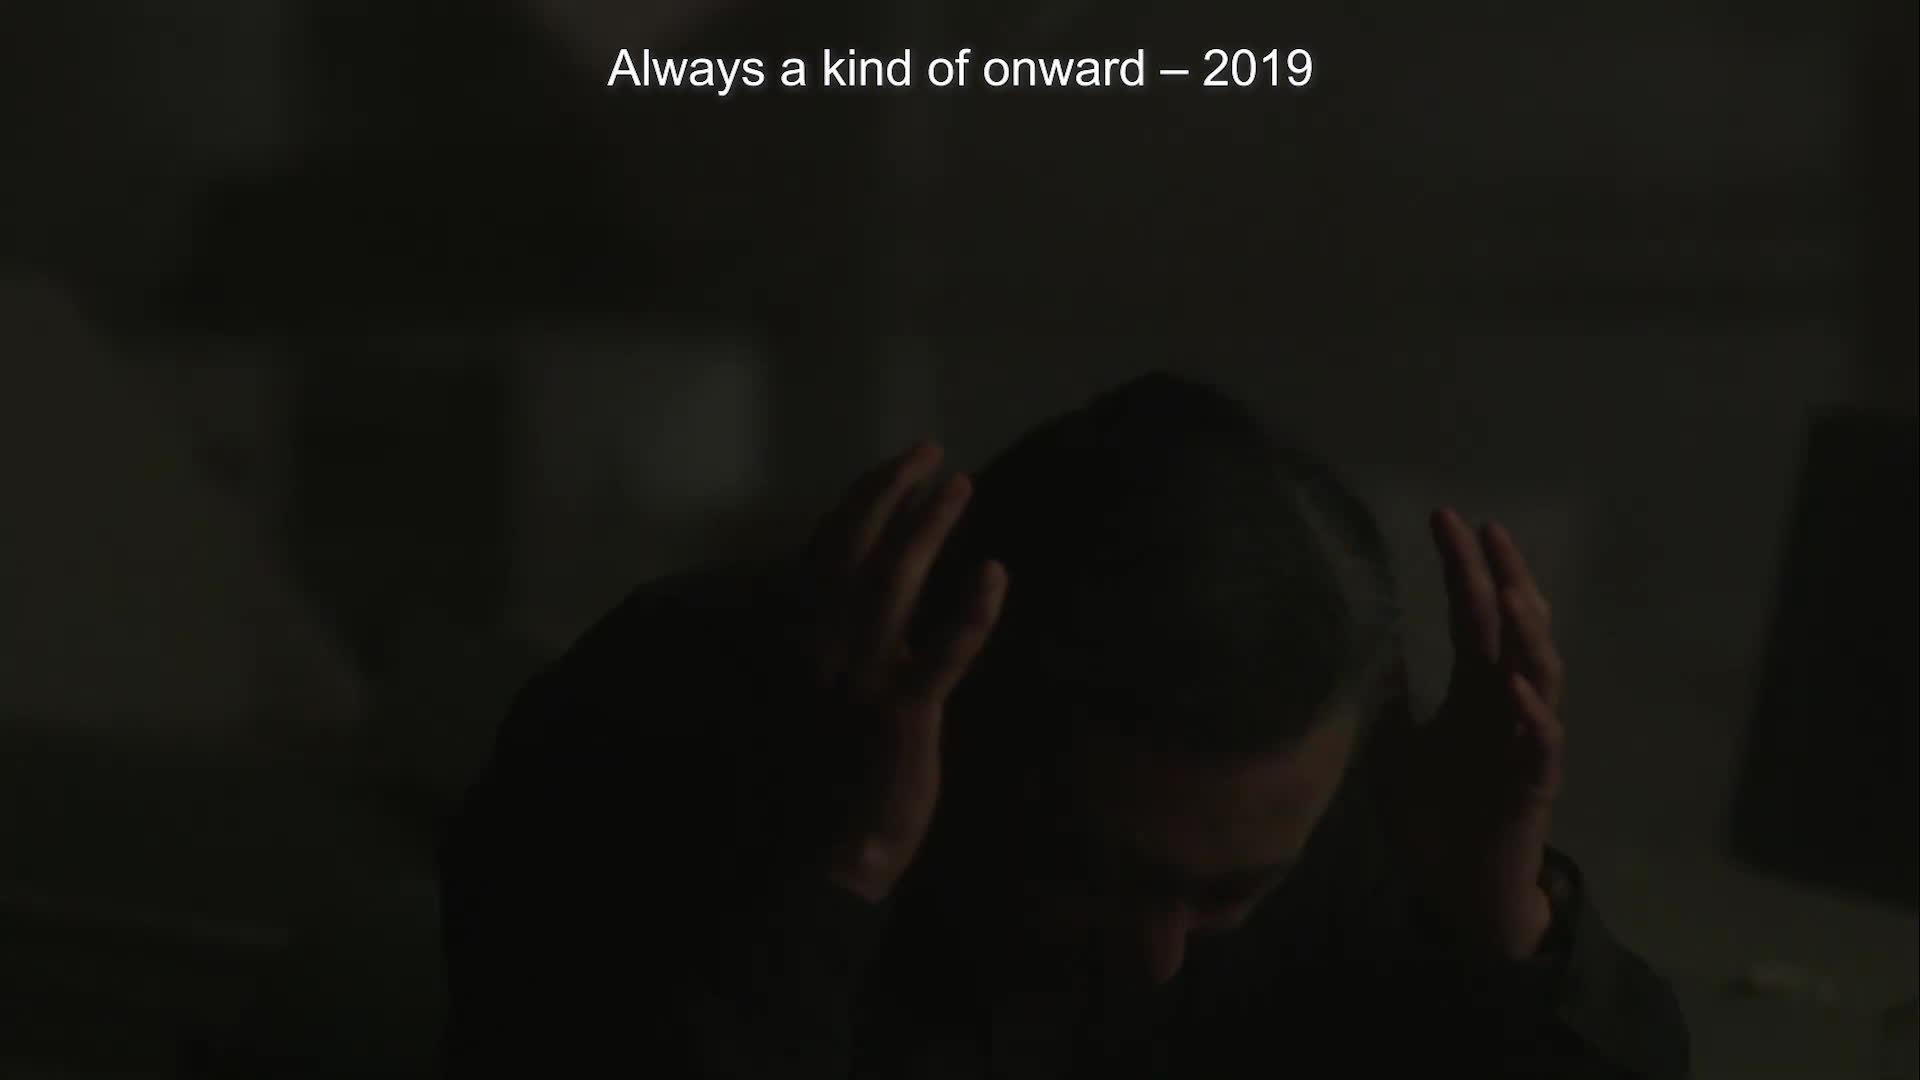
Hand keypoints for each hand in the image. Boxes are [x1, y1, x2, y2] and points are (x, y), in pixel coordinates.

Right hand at [792, 440, 1007, 902]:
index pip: (826, 553)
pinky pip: (938, 658)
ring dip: (926, 529)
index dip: (862, 501)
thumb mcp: (833, 700)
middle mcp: (826, 652)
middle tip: (930, 451)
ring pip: (890, 586)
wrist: (830, 860)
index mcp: (807, 645)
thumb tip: (882, 600)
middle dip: (890, 494)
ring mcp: (861, 681)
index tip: (897, 463)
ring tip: (958, 485)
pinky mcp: (900, 717)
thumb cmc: (837, 782)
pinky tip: (995, 576)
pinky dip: (968, 616)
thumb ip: (849, 647)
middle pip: (853, 551)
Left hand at [1376, 508, 1565, 959]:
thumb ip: (1388, 696)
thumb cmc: (1433, 813)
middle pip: (1516, 630)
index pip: (1475, 614)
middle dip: (1505, 579)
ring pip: (1542, 678)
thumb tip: (1363, 646)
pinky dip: (1533, 717)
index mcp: (1476, 690)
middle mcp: (1507, 705)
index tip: (1447, 517)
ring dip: (1529, 637)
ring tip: (1512, 595)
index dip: (1465, 567)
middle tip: (1486, 531)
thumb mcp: (1395, 744)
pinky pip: (1541, 747)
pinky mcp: (1532, 787)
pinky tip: (1514, 688)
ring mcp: (1525, 743)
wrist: (1456, 886)